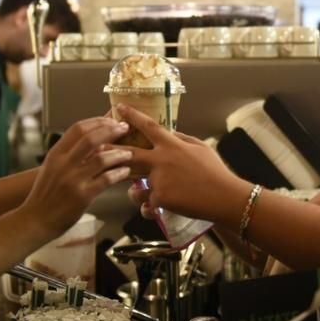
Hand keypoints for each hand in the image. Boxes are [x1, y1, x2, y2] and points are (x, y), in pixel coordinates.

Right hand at [19, 116, 131, 237]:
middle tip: (124, 128)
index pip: (78, 128)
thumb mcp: (53, 167)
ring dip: (119, 153)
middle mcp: (63, 164)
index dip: (98, 121)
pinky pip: (106, 180)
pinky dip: (118, 173)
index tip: (111, 120)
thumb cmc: (47, 193)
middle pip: (91, 138)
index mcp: (56, 154)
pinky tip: (125, 171)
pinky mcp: (82, 195)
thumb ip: (70, 154)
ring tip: (129, 153)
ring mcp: (73, 179)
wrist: (36, 219)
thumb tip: (96, 140)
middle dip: (111, 130)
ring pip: (101, 159)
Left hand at [115, 104, 239, 220]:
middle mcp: (162, 159)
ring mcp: (159, 179)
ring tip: (146, 198)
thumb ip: (182, 140)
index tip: (118, 108)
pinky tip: (159, 213)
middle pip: (128, 154)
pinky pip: (148, 206)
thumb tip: (171, 134)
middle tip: (94, 150)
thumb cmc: (216, 172)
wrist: (224, 197)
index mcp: (172, 145)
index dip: (132, 116)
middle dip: (110, 152)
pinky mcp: (160, 198)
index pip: (149, 127)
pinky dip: (152, 210)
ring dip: (137, 193)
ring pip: (135, 187)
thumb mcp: (201, 148)